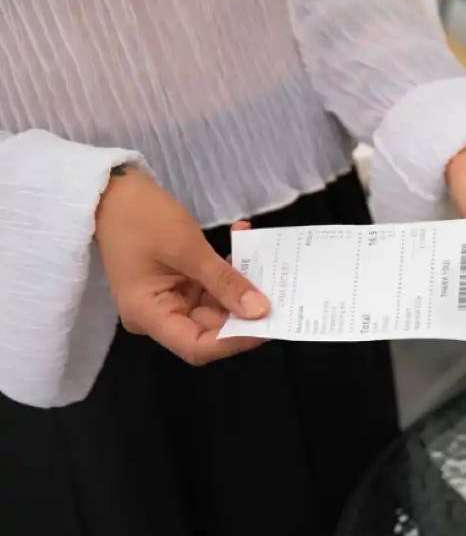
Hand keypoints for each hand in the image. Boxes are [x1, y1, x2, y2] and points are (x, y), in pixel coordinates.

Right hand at [95, 168, 267, 364]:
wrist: (112, 188)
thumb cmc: (141, 218)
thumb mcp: (188, 249)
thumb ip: (225, 282)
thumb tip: (261, 310)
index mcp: (150, 314)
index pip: (198, 347)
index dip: (235, 341)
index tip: (269, 324)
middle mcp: (159, 313)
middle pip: (211, 328)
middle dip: (247, 312)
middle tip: (283, 292)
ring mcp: (170, 297)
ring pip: (217, 305)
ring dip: (243, 286)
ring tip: (269, 264)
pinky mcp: (180, 281)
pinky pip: (212, 285)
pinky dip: (230, 269)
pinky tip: (245, 240)